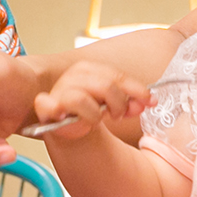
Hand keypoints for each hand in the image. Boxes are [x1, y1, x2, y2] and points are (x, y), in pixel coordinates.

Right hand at [32, 61, 150, 141]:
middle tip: (118, 115)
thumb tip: (148, 101)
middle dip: (118, 103)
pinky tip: (72, 117)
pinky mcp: (46, 106)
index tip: (150, 100)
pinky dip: (62, 110)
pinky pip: (55, 105)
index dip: (135, 89)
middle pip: (105, 85)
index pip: (116, 76)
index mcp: (88, 70)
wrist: (68, 126)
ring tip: (98, 119)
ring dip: (97, 114)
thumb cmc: (90, 110)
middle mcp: (73, 76)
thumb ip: (130, 101)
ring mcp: (59, 90)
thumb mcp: (115, 104)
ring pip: (84, 97)